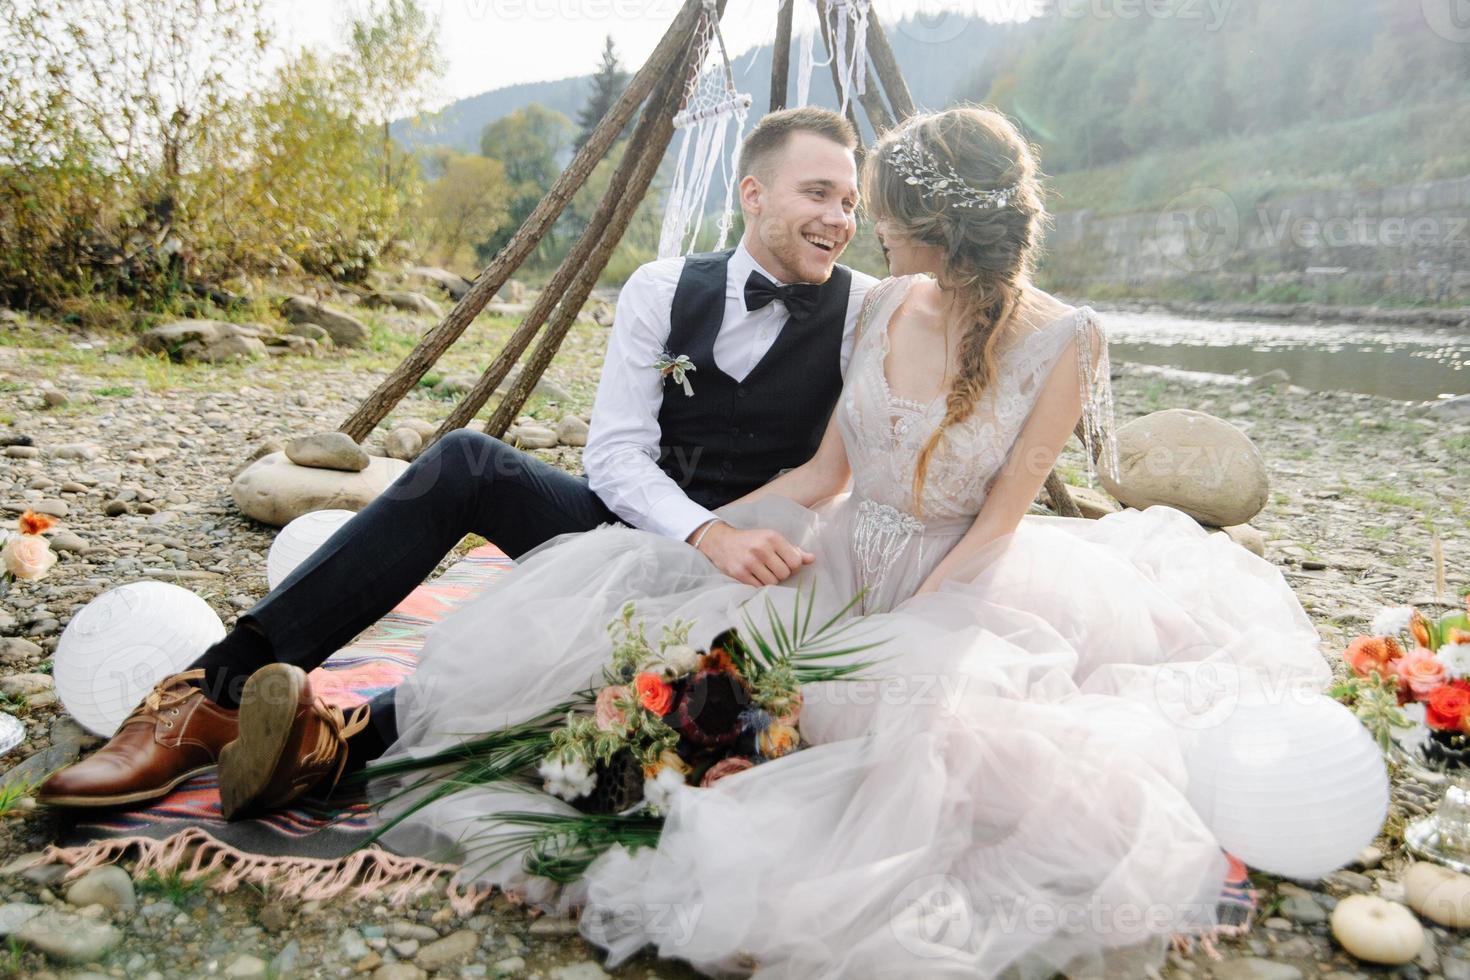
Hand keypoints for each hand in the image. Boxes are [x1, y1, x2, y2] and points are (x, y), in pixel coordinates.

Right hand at [690, 521, 813, 586]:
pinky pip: (760, 587)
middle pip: (785, 573)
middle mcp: (762, 548)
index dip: (793, 566)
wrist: (720, 541)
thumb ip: (792, 549)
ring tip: (763, 571)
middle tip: (772, 567)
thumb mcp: (771, 539)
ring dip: (770, 580)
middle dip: (781, 573)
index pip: (796, 561)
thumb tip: (812, 559)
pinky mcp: (740, 574)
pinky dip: (760, 584)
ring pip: (773, 582)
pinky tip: (754, 576)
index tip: (785, 563)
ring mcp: (750, 562)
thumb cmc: (751, 540)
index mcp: (772, 538)